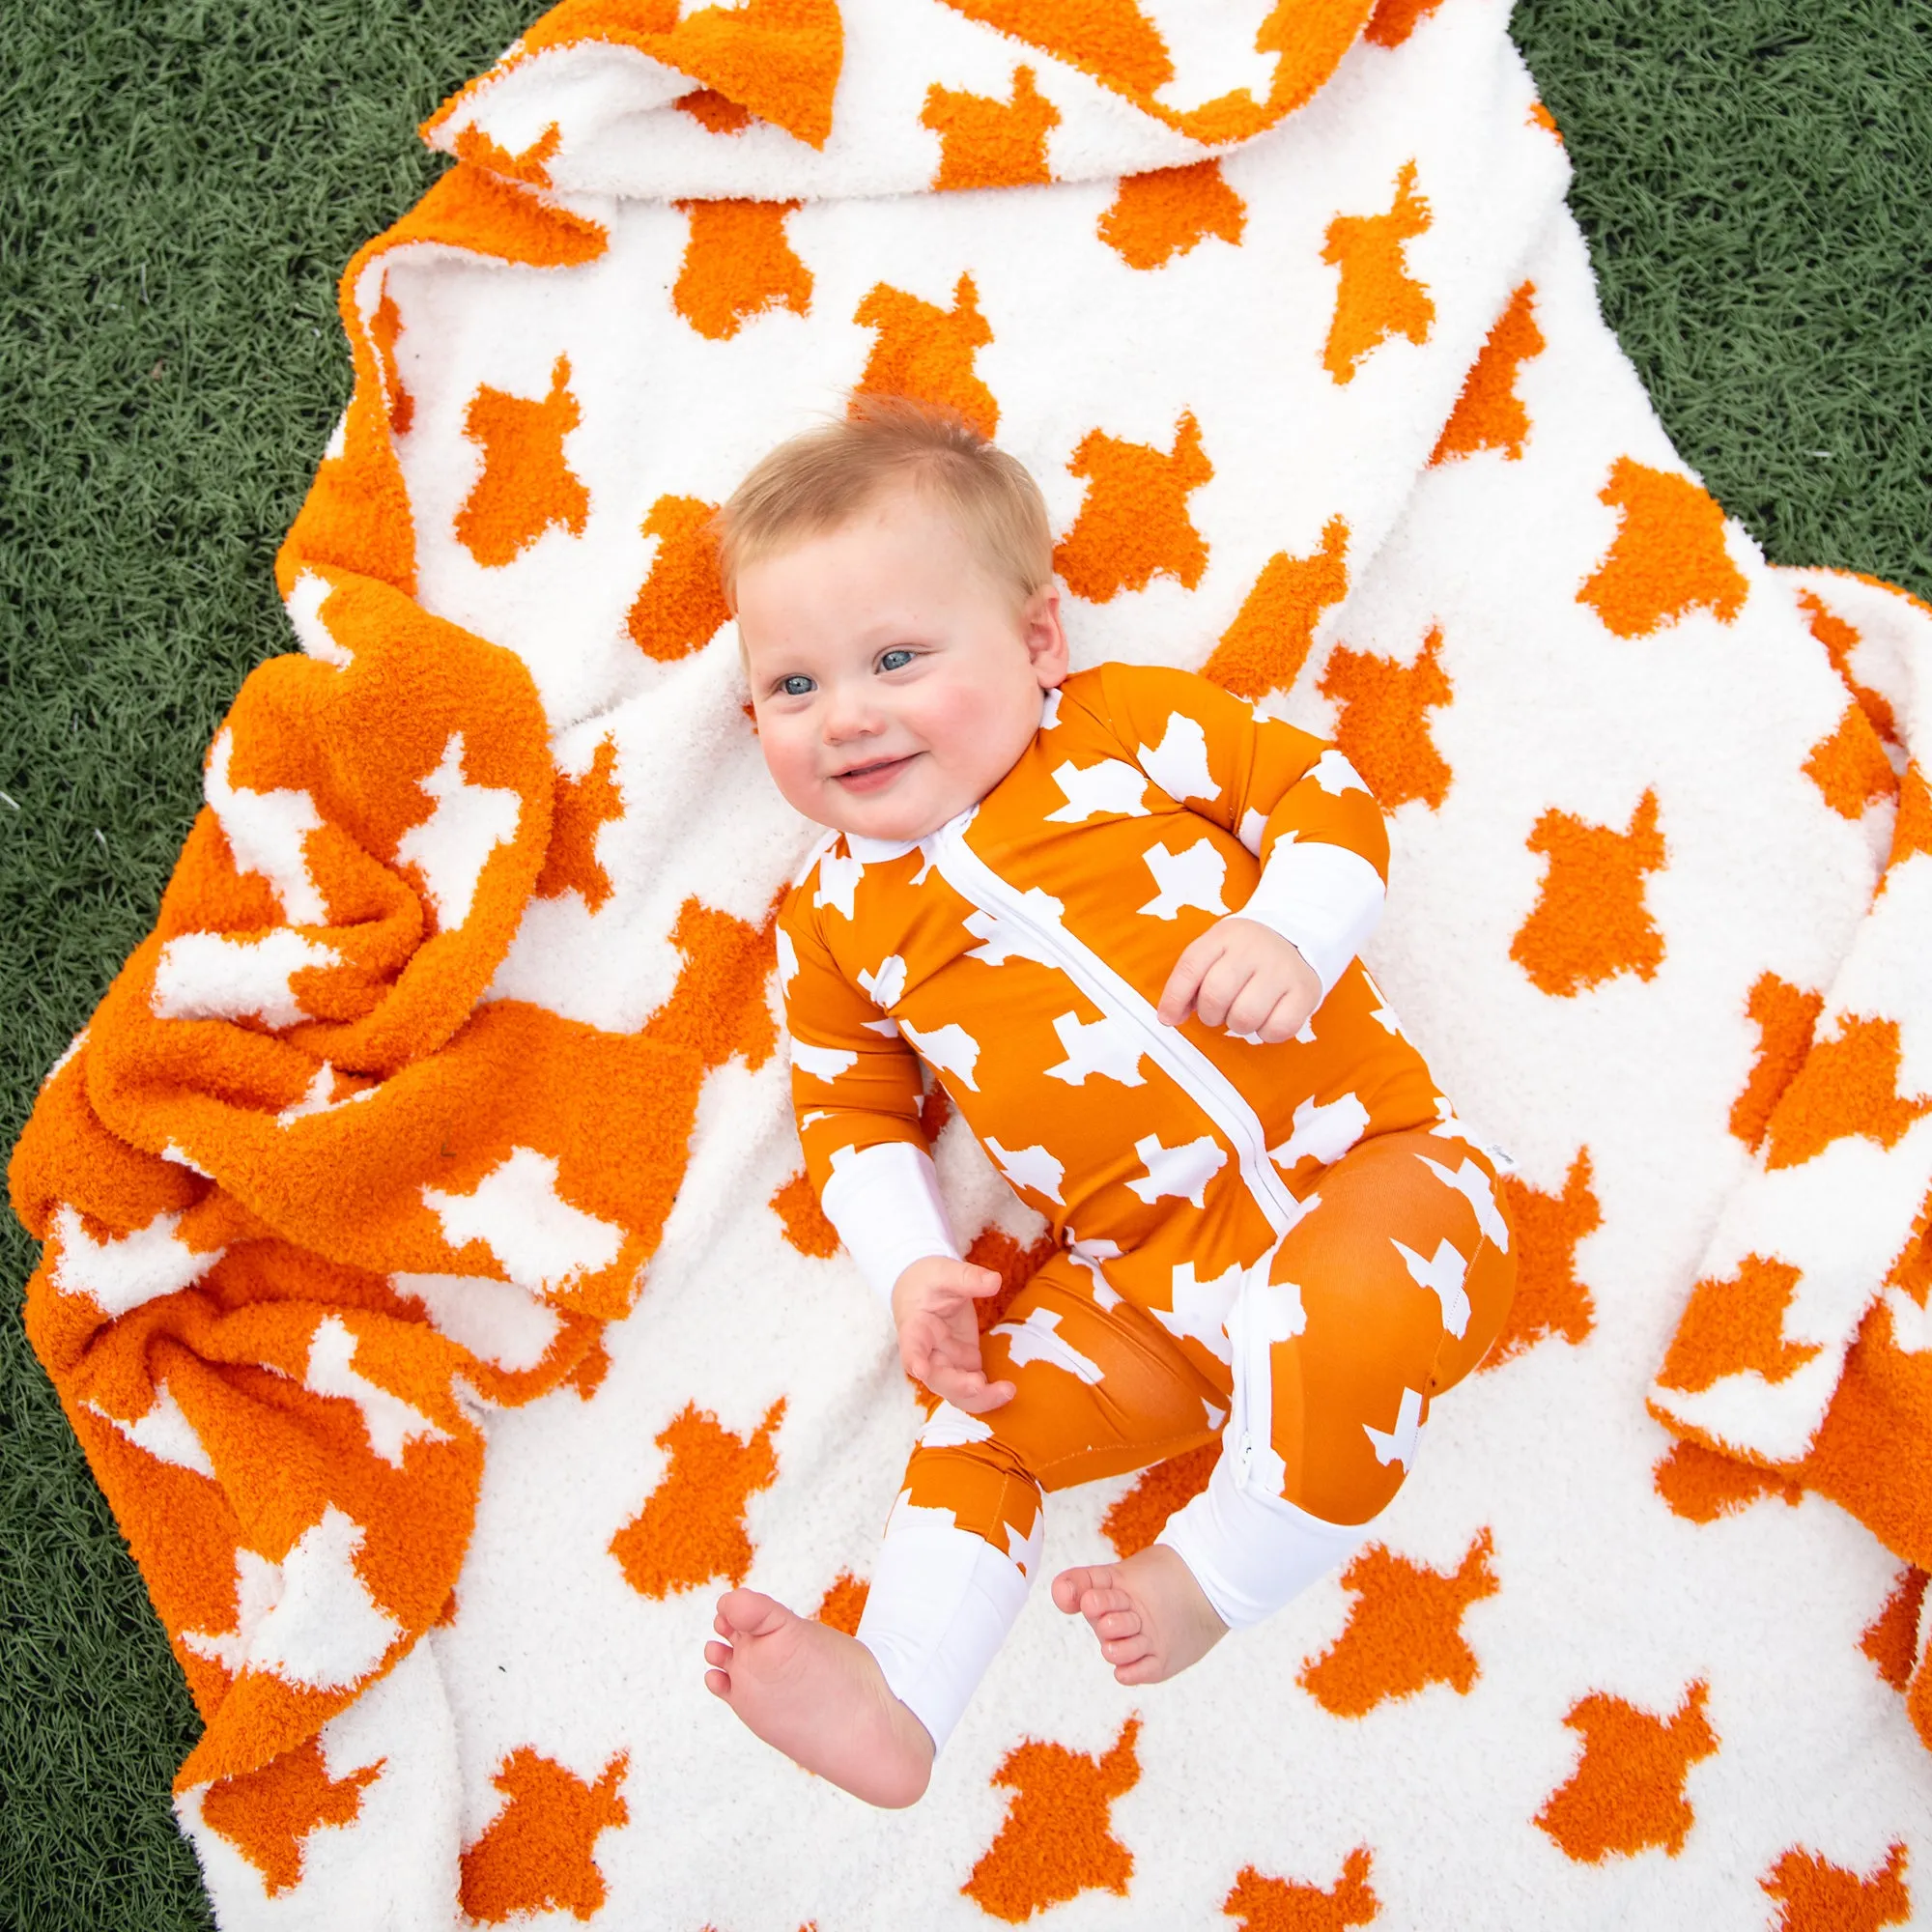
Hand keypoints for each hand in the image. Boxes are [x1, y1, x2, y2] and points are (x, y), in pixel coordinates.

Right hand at [890, 1256, 1015, 1413]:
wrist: (923, 1291)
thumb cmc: (928, 1282)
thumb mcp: (945, 1272)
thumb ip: (967, 1278)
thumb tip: (995, 1281)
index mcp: (916, 1328)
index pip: (911, 1346)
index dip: (914, 1359)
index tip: (920, 1370)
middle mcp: (928, 1353)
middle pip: (937, 1378)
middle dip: (957, 1386)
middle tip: (979, 1384)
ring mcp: (946, 1362)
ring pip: (956, 1391)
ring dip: (978, 1398)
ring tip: (1006, 1391)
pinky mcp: (963, 1364)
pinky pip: (974, 1388)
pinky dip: (989, 1394)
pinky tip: (1007, 1390)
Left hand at [1157, 916, 1320, 1042]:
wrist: (1296, 937)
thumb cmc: (1246, 953)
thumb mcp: (1215, 952)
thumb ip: (1189, 980)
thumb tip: (1170, 1017)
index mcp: (1225, 936)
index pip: (1190, 968)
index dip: (1174, 999)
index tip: (1169, 1018)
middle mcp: (1254, 949)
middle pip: (1216, 996)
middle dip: (1210, 1015)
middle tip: (1219, 1012)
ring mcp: (1282, 969)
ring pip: (1245, 1017)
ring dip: (1237, 1025)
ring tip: (1243, 1013)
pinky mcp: (1305, 991)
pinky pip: (1277, 1029)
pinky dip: (1266, 1033)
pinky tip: (1266, 1019)